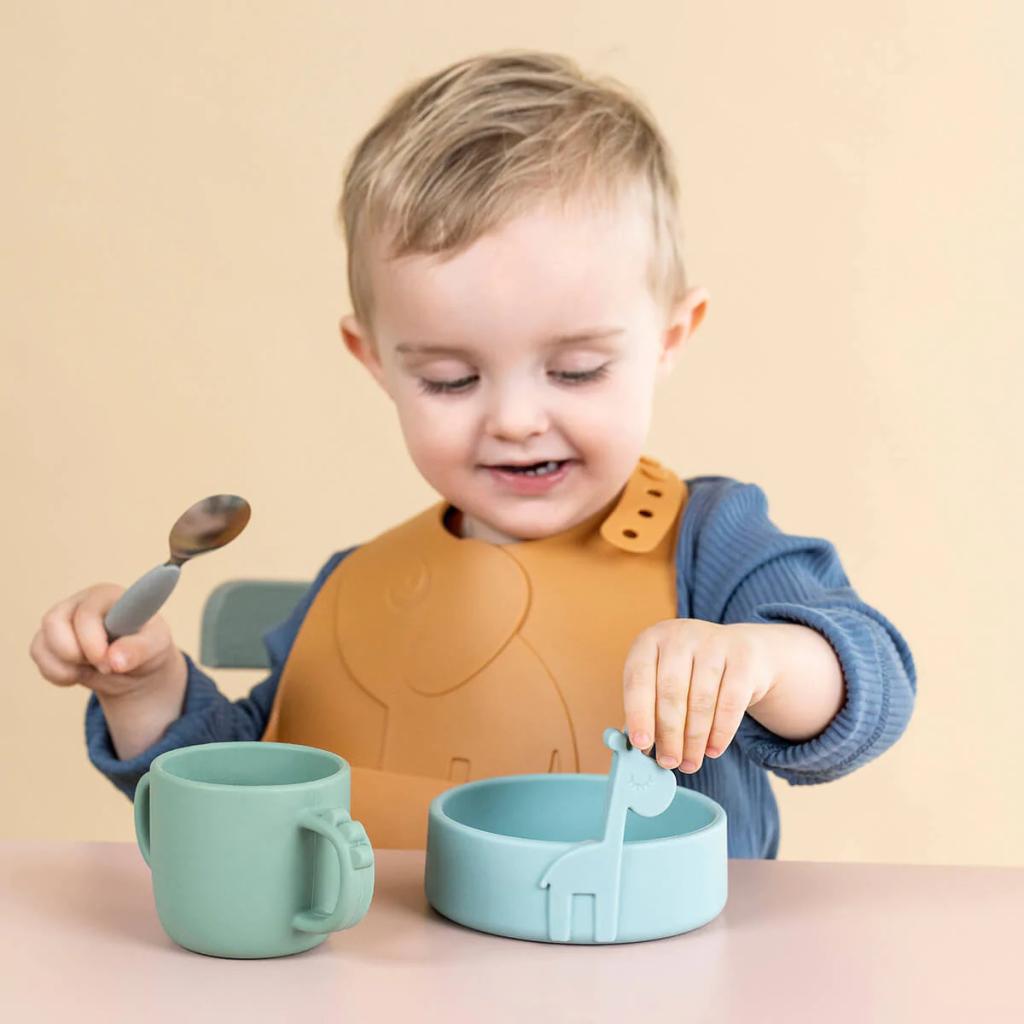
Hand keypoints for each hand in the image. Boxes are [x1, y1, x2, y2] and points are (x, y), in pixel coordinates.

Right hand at [29, 583, 178, 698]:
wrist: (135, 667)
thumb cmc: (147, 645)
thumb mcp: (157, 646)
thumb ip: (139, 650)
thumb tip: (114, 661)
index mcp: (109, 595)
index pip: (88, 611)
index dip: (92, 639)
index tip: (108, 661)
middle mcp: (80, 602)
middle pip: (54, 622)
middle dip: (77, 653)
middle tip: (105, 666)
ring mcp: (62, 619)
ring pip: (43, 641)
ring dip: (67, 666)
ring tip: (95, 668)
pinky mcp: (49, 639)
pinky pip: (39, 656)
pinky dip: (58, 673)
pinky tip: (80, 672)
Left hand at [622, 619, 775, 772]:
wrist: (742, 651)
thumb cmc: (690, 672)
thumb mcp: (663, 676)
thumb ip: (648, 707)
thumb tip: (639, 747)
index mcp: (650, 640)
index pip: (638, 679)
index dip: (638, 714)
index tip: (641, 745)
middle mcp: (680, 636)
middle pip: (671, 693)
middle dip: (669, 734)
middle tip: (668, 762)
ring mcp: (713, 643)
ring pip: (701, 701)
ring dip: (694, 739)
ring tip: (689, 763)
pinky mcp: (743, 657)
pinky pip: (730, 703)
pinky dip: (720, 732)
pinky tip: (712, 750)